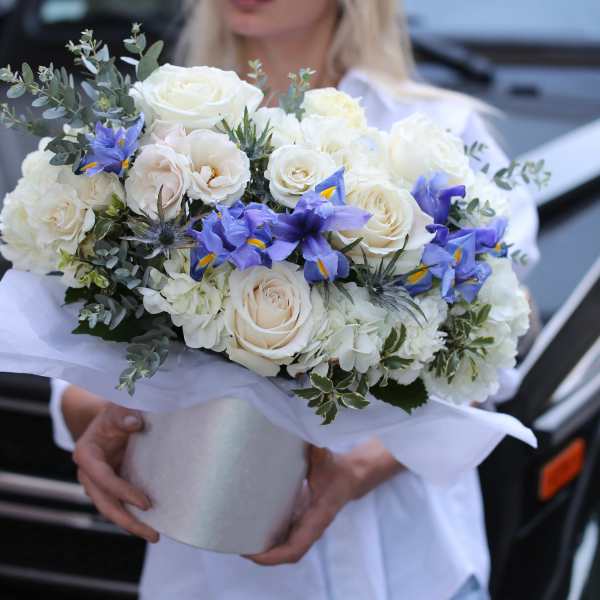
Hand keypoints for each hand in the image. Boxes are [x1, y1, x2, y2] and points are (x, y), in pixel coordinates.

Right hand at [73, 402, 159, 542]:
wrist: (112, 417)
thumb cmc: (115, 413)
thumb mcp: (117, 409)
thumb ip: (123, 415)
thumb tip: (136, 422)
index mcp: (87, 454)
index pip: (104, 479)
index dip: (123, 492)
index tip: (146, 503)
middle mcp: (89, 473)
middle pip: (105, 504)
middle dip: (127, 521)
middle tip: (152, 534)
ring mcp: (99, 483)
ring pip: (112, 509)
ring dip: (132, 523)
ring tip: (155, 534)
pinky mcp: (111, 486)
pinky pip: (121, 504)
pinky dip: (135, 514)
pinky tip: (153, 523)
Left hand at [245, 446, 360, 565]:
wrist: (351, 475)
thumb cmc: (336, 467)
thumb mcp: (325, 457)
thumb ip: (314, 449)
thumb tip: (300, 432)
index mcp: (317, 516)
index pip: (295, 547)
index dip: (273, 556)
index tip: (251, 553)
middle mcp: (312, 527)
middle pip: (287, 554)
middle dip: (263, 556)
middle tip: (237, 545)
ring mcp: (307, 526)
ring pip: (286, 548)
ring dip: (265, 550)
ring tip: (239, 539)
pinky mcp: (303, 520)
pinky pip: (286, 537)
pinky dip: (270, 540)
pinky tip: (252, 530)